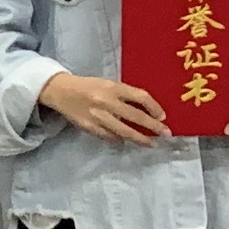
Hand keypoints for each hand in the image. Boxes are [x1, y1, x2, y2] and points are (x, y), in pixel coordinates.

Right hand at [42, 73, 170, 144]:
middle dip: (154, 127)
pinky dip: (120, 140)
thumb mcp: (108, 84)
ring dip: (141, 139)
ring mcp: (98, 117)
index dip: (154, 107)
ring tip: (151, 144)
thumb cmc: (88, 86)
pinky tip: (126, 141)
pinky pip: (110, 137)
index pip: (140, 97)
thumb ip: (124, 95)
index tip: (163, 116)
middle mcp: (107, 102)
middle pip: (136, 117)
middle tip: (166, 134)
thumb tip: (145, 110)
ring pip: (125, 131)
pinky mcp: (90, 127)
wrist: (61, 91)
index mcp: (113, 87)